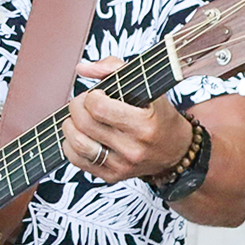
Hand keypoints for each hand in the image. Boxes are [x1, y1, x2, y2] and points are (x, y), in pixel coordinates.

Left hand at [61, 56, 192, 182]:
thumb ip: (115, 68)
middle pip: (85, 124)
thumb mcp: (148, 87)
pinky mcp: (112, 176)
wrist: (176, 151)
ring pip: (78, 144)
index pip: (99, 107)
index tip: (96, 94)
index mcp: (144, 124)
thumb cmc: (159, 116)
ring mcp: (122, 165)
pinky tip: (79, 135)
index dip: (90, 96)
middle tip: (82, 102)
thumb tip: (82, 68)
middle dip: (76, 107)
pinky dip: (70, 145)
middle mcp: (133, 148)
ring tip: (77, 118)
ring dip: (69, 126)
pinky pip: (78, 161)